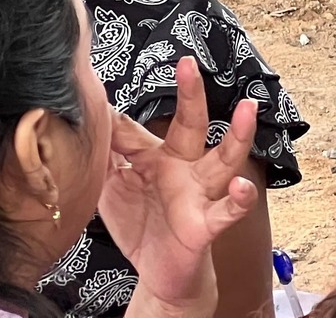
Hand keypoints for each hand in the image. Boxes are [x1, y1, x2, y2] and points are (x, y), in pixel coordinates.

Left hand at [101, 54, 259, 317]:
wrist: (161, 271)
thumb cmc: (142, 222)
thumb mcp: (115, 188)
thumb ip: (106, 156)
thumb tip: (88, 122)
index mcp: (158, 156)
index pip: (134, 129)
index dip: (115, 114)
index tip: (94, 87)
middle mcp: (184, 167)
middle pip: (192, 125)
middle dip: (192, 94)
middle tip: (188, 63)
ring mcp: (199, 192)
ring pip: (224, 159)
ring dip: (238, 135)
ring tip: (247, 109)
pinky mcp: (206, 224)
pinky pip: (227, 211)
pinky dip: (239, 199)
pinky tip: (242, 186)